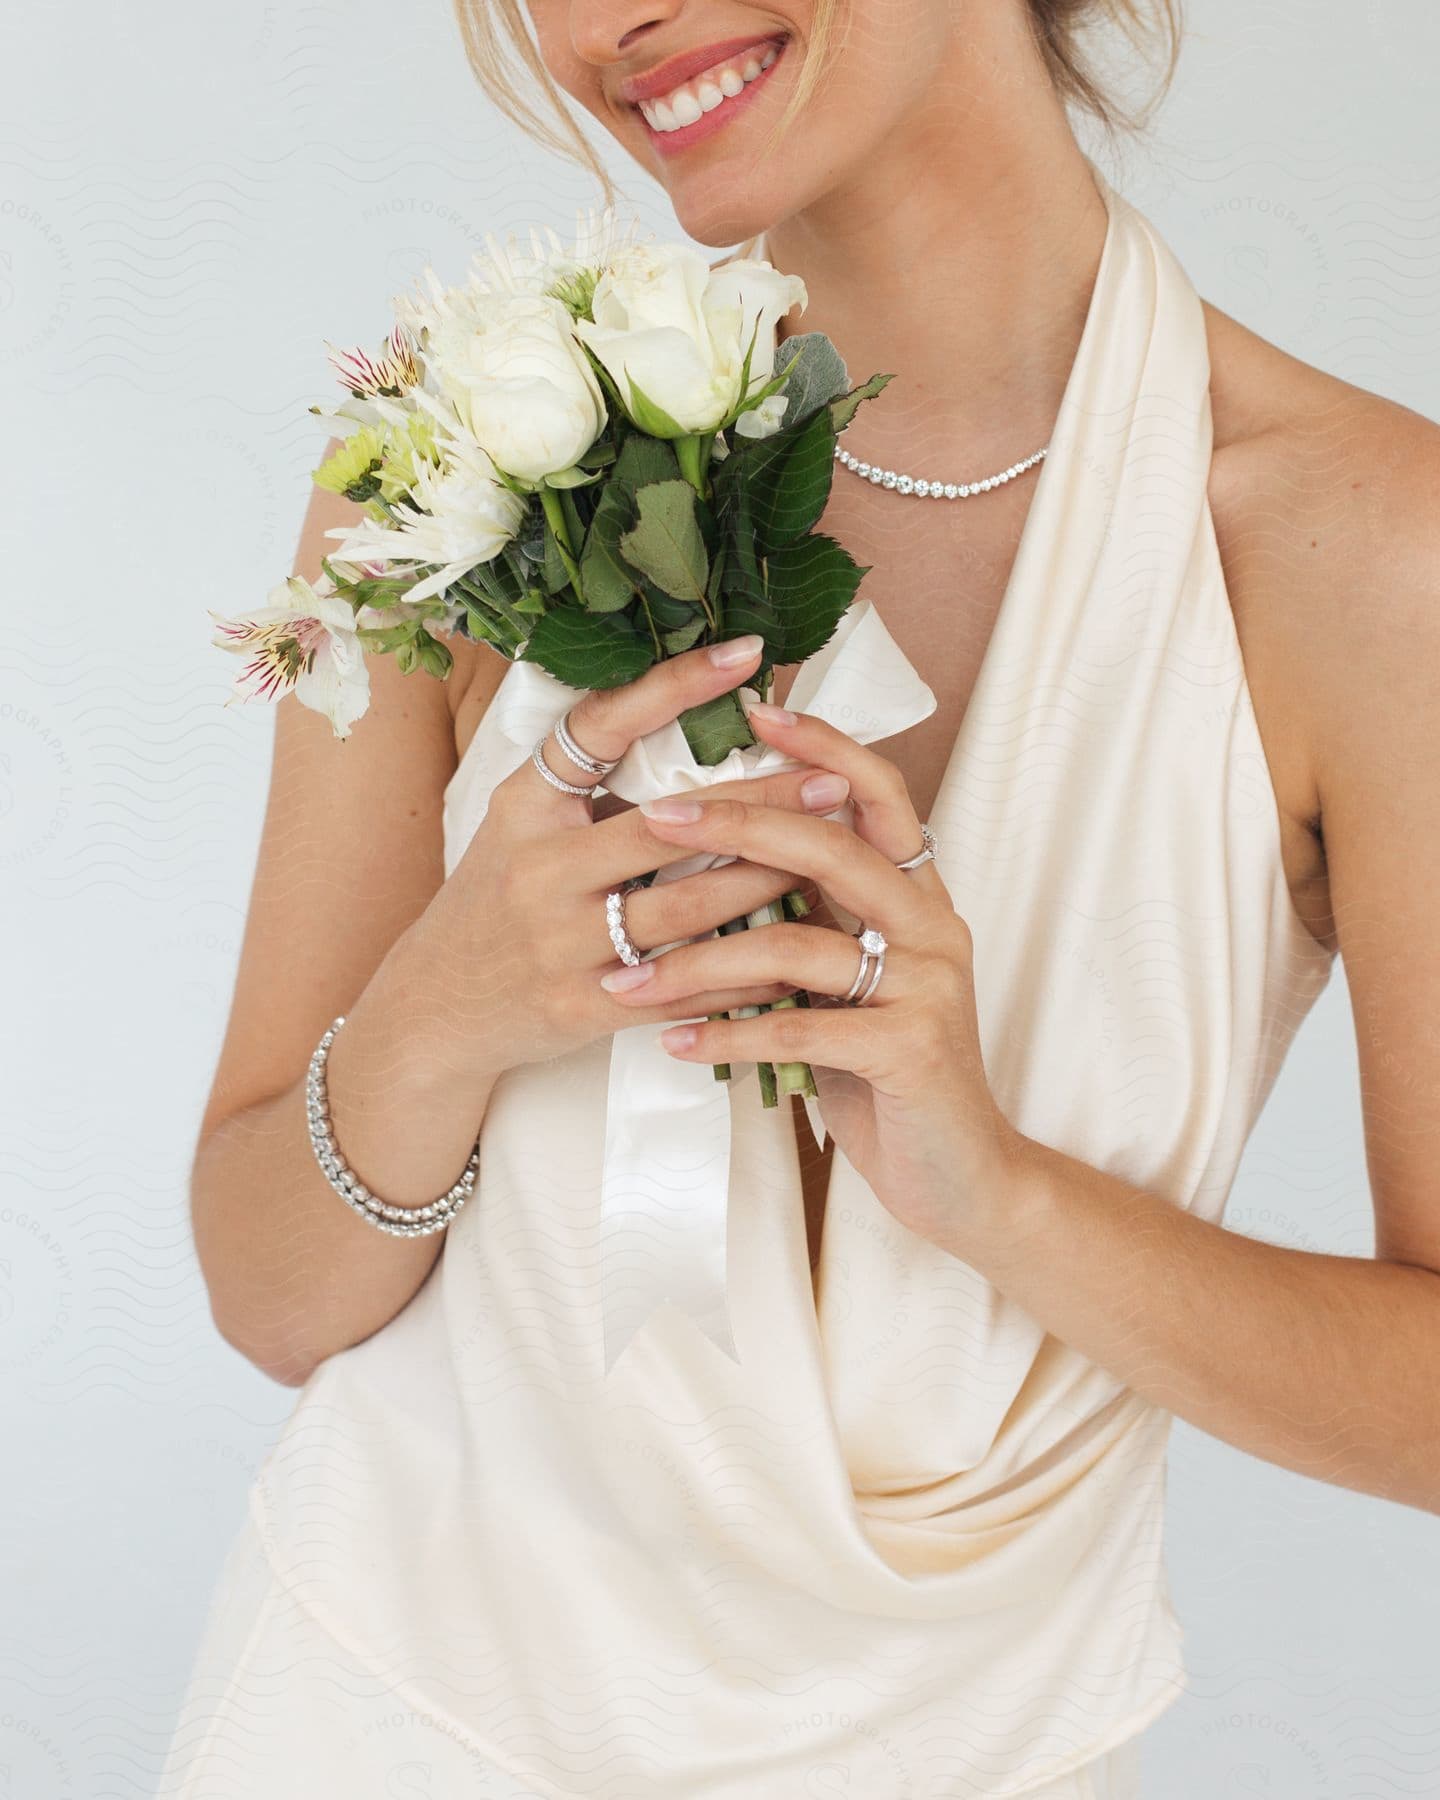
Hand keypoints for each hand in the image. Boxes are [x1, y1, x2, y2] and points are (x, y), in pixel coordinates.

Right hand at [416, 637, 853, 1083]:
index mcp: (525, 806)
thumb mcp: (519, 826)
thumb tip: (694, 725)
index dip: (674, 686)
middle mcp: (540, 868)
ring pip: (690, 909)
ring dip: (769, 883)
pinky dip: (746, 972)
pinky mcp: (583, 1007)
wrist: (434, 1007)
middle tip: (832, 781)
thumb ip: (587, 785)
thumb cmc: (495, 902)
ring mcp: (561, 942)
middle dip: (761, 804)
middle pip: (670, 827)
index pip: (602, 726)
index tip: (746, 654)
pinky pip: (685, 986)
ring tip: (831, 859)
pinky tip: (797, 952)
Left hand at [615, 700, 1024, 1253]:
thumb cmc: (883, 1073)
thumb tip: (718, 866)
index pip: (878, 794)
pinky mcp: (911, 1050)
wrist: (958, 1174)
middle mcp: (933, 926)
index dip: (822, 748)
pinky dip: (728, 1034)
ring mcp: (928, 986)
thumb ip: (809, 921)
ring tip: (627, 979)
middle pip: (831, 846)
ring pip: (798, 945)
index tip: (755, 714)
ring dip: (700, 961)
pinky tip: (675, 1043)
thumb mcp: (847, 983)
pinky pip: (800, 1028)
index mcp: (917, 897)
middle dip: (736, 826)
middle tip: (657, 817)